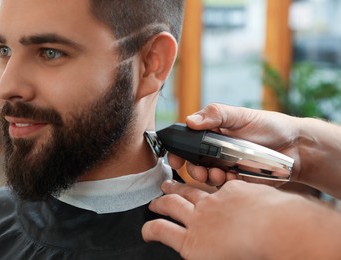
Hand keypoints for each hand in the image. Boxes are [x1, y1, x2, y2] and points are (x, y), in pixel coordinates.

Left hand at [142, 180, 340, 259]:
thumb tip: (259, 207)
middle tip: (166, 183)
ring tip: (153, 203)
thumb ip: (255, 201)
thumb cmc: (282, 218)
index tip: (198, 180)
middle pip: (188, 190)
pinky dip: (152, 230)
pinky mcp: (191, 241)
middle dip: (175, 186)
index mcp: (231, 194)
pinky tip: (145, 232)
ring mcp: (200, 219)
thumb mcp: (267, 202)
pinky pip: (164, 231)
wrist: (275, 227)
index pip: (212, 188)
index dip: (202, 184)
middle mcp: (212, 203)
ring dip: (160, 203)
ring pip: (173, 205)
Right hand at [168, 103, 300, 185]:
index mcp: (213, 133)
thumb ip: (215, 115)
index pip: (188, 142)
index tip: (174, 159)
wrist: (296, 147)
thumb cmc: (269, 126)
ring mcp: (226, 166)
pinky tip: (232, 177)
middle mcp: (216, 151)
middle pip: (193, 163)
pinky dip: (223, 184)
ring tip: (218, 173)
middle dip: (192, 168)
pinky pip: (223, 186)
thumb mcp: (241, 115)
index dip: (177, 151)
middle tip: (199, 169)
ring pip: (206, 176)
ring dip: (206, 177)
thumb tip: (190, 121)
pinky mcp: (237, 180)